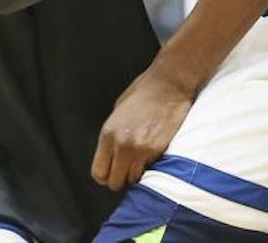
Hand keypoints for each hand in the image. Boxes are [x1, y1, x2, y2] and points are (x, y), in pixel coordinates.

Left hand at [91, 68, 193, 189]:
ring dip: (137, 173)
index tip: (111, 173)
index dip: (105, 176)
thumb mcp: (118, 111)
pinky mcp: (158, 150)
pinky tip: (153, 154)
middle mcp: (121, 144)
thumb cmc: (144, 93)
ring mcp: (140, 149)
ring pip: (134, 180)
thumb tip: (111, 154)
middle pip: (115, 182)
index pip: (98, 172)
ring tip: (142, 160)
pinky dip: (151, 167)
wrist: (168, 84)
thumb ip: (113, 135)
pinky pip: (151, 170)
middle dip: (120, 179)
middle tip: (126, 170)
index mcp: (108, 133)